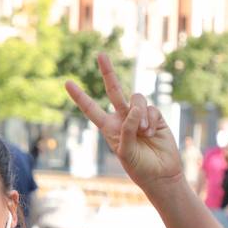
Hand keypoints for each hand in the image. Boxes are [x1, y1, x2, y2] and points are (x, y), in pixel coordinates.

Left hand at [65, 54, 180, 185]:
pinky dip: (150, 120)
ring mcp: (139, 115)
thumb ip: (126, 129)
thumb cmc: (139, 167)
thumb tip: (133, 108)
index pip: (91, 109)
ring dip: (139, 113)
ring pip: (136, 99)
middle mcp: (122, 117)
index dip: (80, 96)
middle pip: (113, 90)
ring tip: (143, 132)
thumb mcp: (125, 151)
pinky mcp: (154, 116)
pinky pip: (151, 108)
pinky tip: (152, 133)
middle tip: (100, 54)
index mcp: (109, 127)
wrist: (160, 174)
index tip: (67, 83)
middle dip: (107, 72)